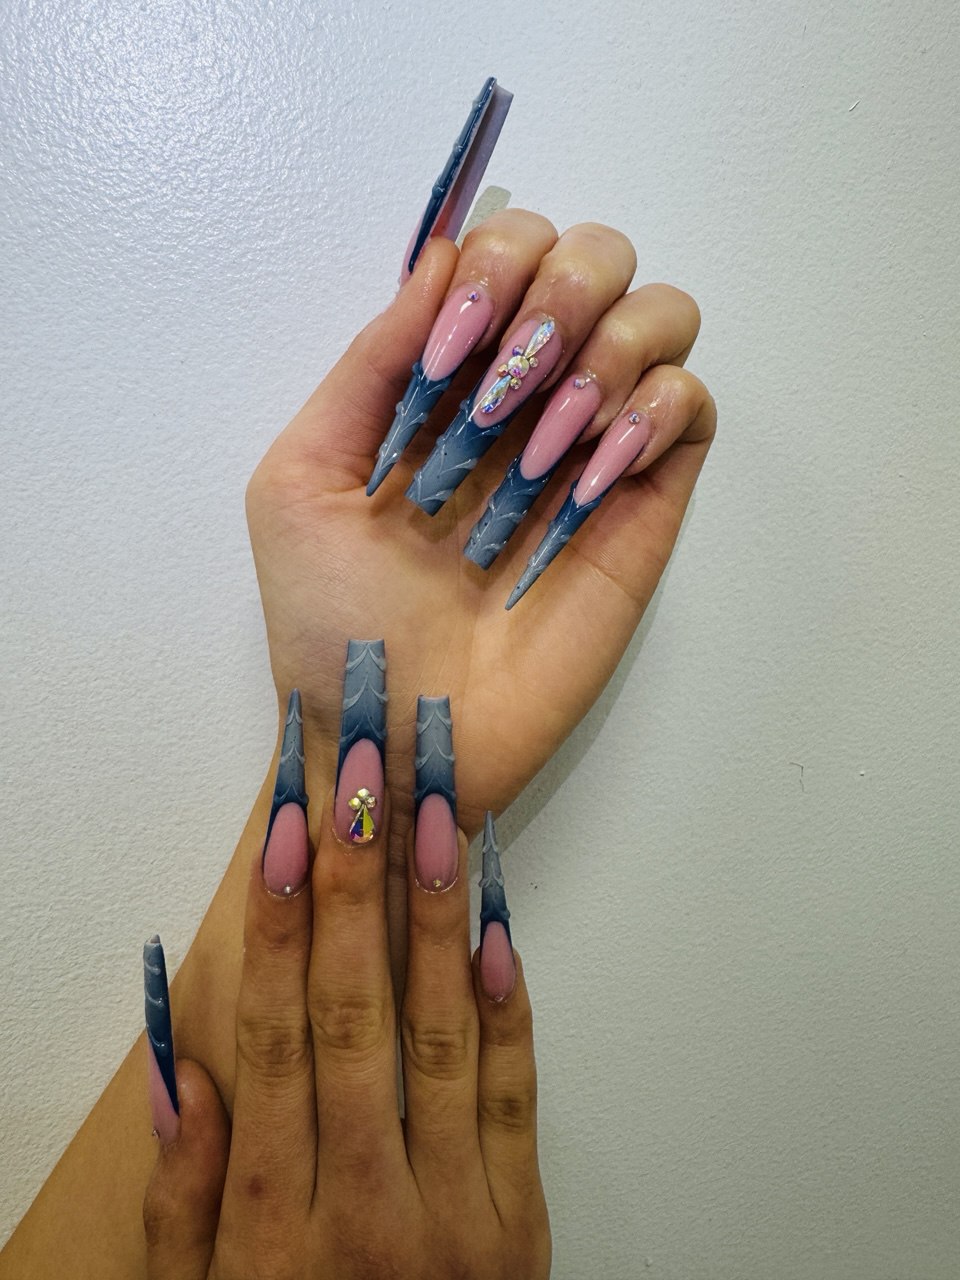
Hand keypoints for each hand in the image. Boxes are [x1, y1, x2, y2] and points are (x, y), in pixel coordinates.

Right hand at [142, 711, 548, 1279]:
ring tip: (432, 806)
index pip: (272, 1037)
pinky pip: (516, 1097)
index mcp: (272, 1220)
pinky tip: (498, 924)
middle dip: (353, 875)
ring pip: (440, 1033)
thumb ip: (183, 1195)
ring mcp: (455, 1210)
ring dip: (434, 911)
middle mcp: (364, 1203)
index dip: (274, 922)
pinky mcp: (522, 1222)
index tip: (283, 825)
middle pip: (353, 1009)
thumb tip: (176, 1061)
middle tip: (361, 767)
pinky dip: (510, 1007)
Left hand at [245, 211, 714, 850]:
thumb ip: (367, 364)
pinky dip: (650, 416)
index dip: (493, 264)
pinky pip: (692, 408)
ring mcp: (591, 450)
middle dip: (561, 289)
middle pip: (598, 258)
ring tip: (545, 444)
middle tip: (508, 386)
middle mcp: (527, 397)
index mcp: (445, 380)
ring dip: (606, 351)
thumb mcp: (301, 482)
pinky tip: (588, 477)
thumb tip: (442, 257)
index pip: (506, 249)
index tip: (446, 353)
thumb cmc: (332, 621)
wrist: (393, 734)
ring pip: (663, 316)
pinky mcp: (645, 510)